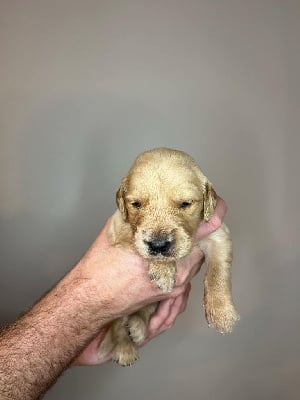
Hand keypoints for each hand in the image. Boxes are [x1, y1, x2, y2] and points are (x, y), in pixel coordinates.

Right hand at [73, 197, 226, 365]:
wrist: (89, 299)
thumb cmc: (99, 268)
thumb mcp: (116, 231)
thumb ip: (137, 216)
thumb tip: (145, 204)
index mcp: (164, 255)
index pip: (197, 234)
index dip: (208, 220)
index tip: (217, 209)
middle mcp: (174, 275)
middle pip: (197, 250)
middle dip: (194, 237)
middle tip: (190, 223)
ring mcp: (172, 289)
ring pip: (191, 265)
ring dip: (188, 253)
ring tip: (178, 242)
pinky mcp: (166, 297)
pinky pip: (184, 280)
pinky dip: (182, 268)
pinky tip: (170, 262)